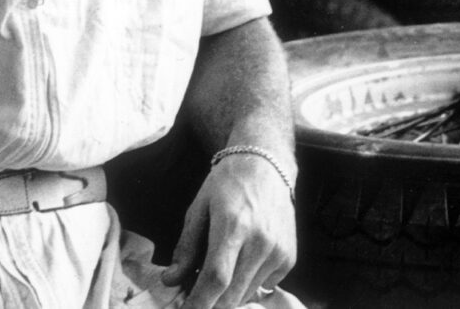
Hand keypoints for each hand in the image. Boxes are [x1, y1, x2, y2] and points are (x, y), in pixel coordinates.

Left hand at [161, 154, 295, 308]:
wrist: (266, 165)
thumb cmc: (227, 184)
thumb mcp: (199, 208)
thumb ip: (186, 247)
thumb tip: (170, 280)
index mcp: (233, 226)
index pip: (215, 278)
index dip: (198, 302)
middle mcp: (260, 241)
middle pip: (232, 295)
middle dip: (210, 305)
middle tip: (194, 297)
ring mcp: (278, 251)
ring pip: (246, 295)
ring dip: (227, 296)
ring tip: (215, 275)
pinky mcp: (289, 257)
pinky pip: (263, 286)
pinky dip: (246, 285)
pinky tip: (240, 263)